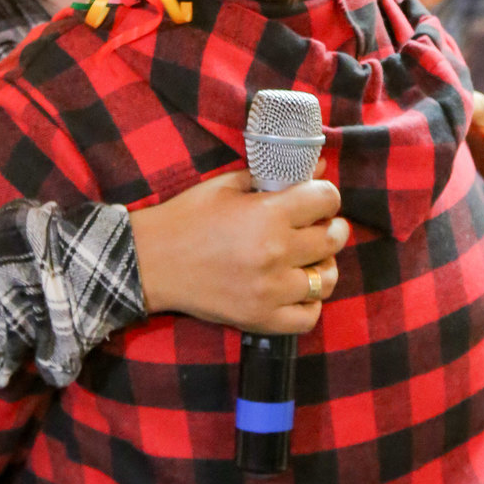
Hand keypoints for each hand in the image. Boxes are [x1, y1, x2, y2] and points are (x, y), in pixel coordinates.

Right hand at [130, 169, 349, 335]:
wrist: (150, 262)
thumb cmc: (187, 217)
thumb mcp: (228, 186)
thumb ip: (274, 176)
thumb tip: (318, 164)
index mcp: (268, 215)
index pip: (327, 200)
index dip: (326, 195)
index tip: (316, 199)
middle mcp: (276, 253)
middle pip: (333, 239)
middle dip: (331, 227)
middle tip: (318, 226)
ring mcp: (271, 290)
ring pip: (327, 280)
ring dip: (324, 266)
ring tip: (309, 259)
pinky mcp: (261, 318)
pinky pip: (308, 317)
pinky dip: (310, 303)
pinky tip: (296, 289)